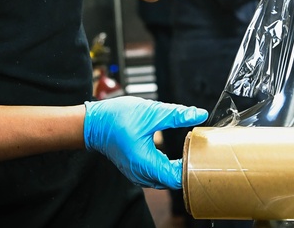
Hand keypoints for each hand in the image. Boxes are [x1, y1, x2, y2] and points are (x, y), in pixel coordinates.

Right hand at [83, 96, 207, 188]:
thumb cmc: (117, 117)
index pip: (176, 178)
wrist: (94, 122)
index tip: (199, 153)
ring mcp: (137, 174)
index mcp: (145, 163)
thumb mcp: (152, 112)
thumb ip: (177, 115)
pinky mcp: (135, 169)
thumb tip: (199, 114)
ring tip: (188, 152)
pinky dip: (166, 168)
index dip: (191, 168)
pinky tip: (174, 156)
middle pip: (172, 181)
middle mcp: (141, 174)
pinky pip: (156, 175)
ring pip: (164, 180)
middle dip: (186, 168)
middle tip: (198, 151)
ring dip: (176, 169)